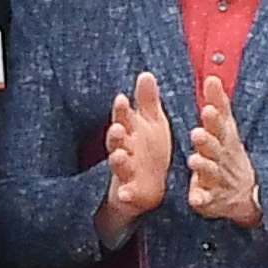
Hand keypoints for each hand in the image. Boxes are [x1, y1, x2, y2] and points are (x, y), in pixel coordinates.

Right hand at [97, 70, 171, 235]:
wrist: (147, 185)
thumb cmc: (148, 149)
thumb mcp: (152, 122)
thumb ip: (147, 100)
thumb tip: (146, 73)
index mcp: (130, 132)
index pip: (124, 118)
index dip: (122, 110)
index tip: (121, 98)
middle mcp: (123, 150)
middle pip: (116, 140)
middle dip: (116, 134)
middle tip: (117, 127)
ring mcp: (125, 172)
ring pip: (118, 165)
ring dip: (116, 161)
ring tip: (117, 156)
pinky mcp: (130, 192)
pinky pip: (127, 193)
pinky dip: (125, 194)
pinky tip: (125, 194)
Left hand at [184, 77, 260, 227]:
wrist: (248, 193)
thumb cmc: (229, 156)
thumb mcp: (227, 130)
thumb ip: (218, 105)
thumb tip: (212, 77)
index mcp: (225, 139)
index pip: (221, 124)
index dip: (216, 115)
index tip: (209, 106)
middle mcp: (223, 157)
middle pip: (217, 147)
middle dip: (209, 140)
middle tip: (198, 133)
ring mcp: (220, 178)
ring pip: (212, 171)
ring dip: (204, 166)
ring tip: (194, 160)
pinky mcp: (214, 198)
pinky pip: (208, 199)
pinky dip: (203, 199)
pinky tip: (196, 198)